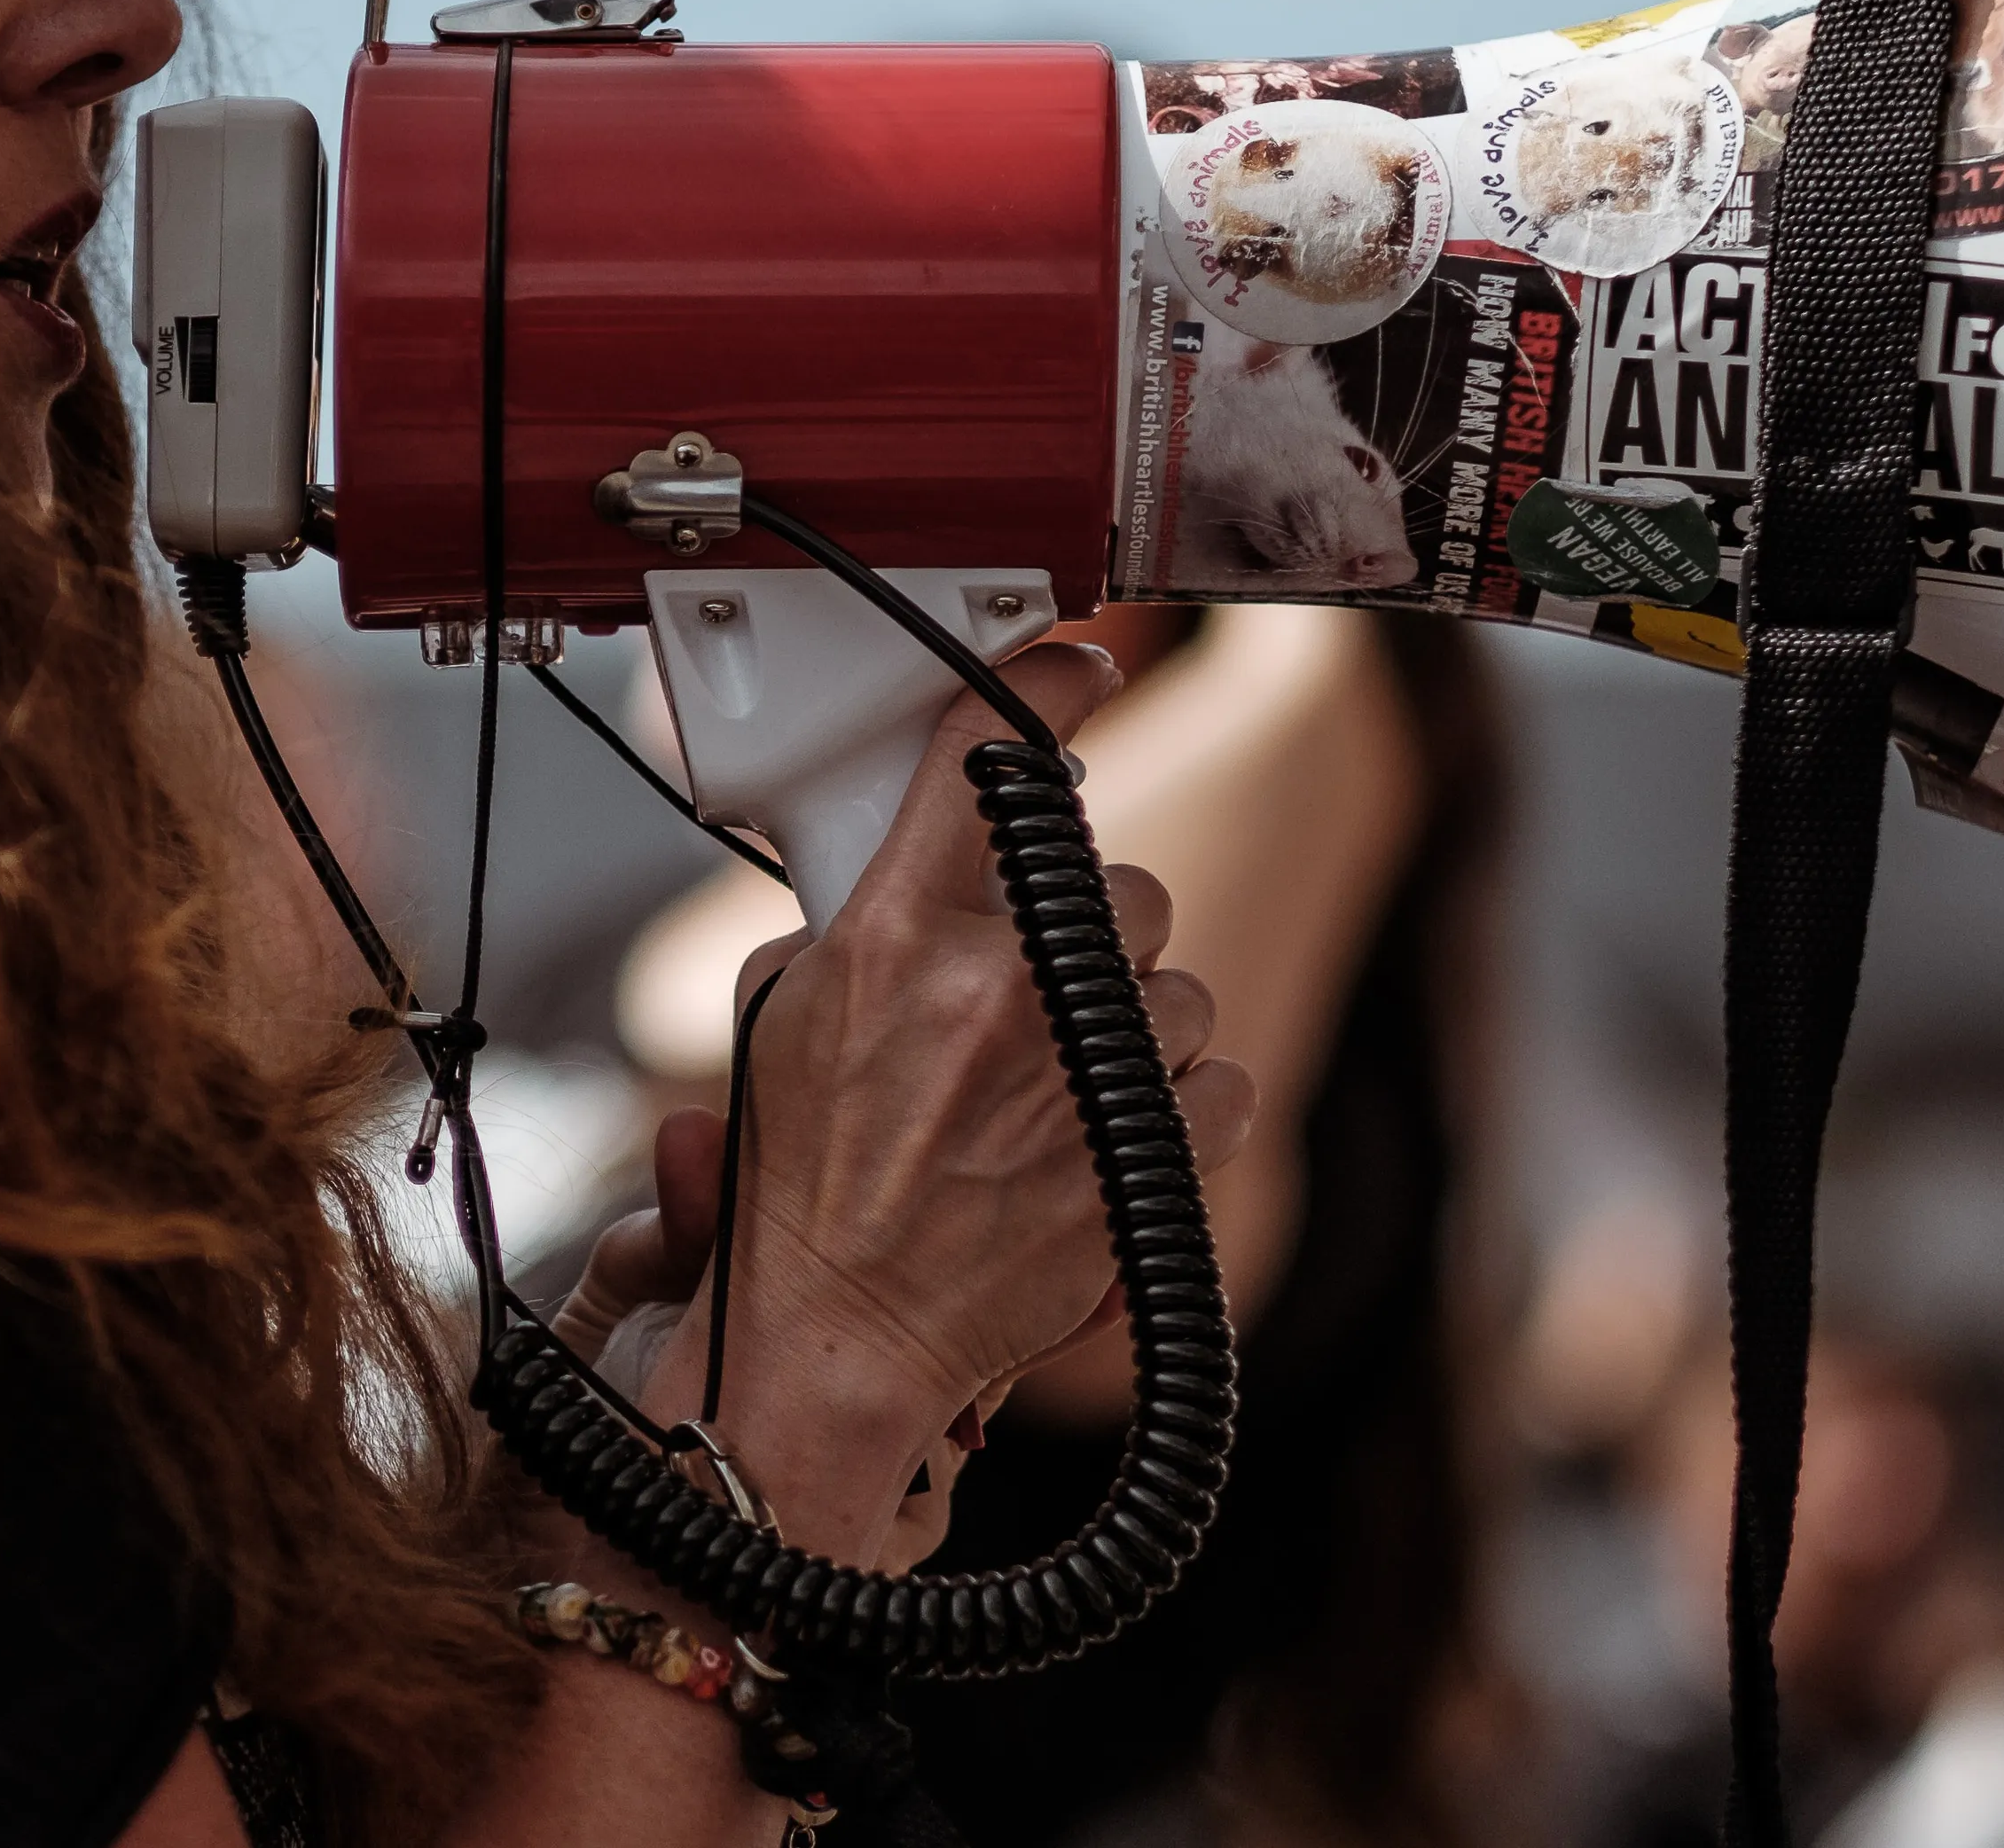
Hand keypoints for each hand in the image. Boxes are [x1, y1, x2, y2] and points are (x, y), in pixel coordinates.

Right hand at [605, 645, 1257, 1557]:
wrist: (841, 1338)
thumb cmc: (802, 1190)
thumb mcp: (787, 1014)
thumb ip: (860, 915)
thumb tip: (926, 853)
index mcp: (896, 936)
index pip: (989, 755)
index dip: (1046, 685)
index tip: (1076, 665)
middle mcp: (999, 989)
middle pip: (1112, 876)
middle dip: (1082, 919)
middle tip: (1026, 977)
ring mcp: (1081, 1075)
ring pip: (1171, 980)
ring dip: (1126, 1018)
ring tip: (1055, 1077)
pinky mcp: (1143, 1156)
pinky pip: (1216, 1077)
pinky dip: (1175, 1102)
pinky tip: (1107, 1128)